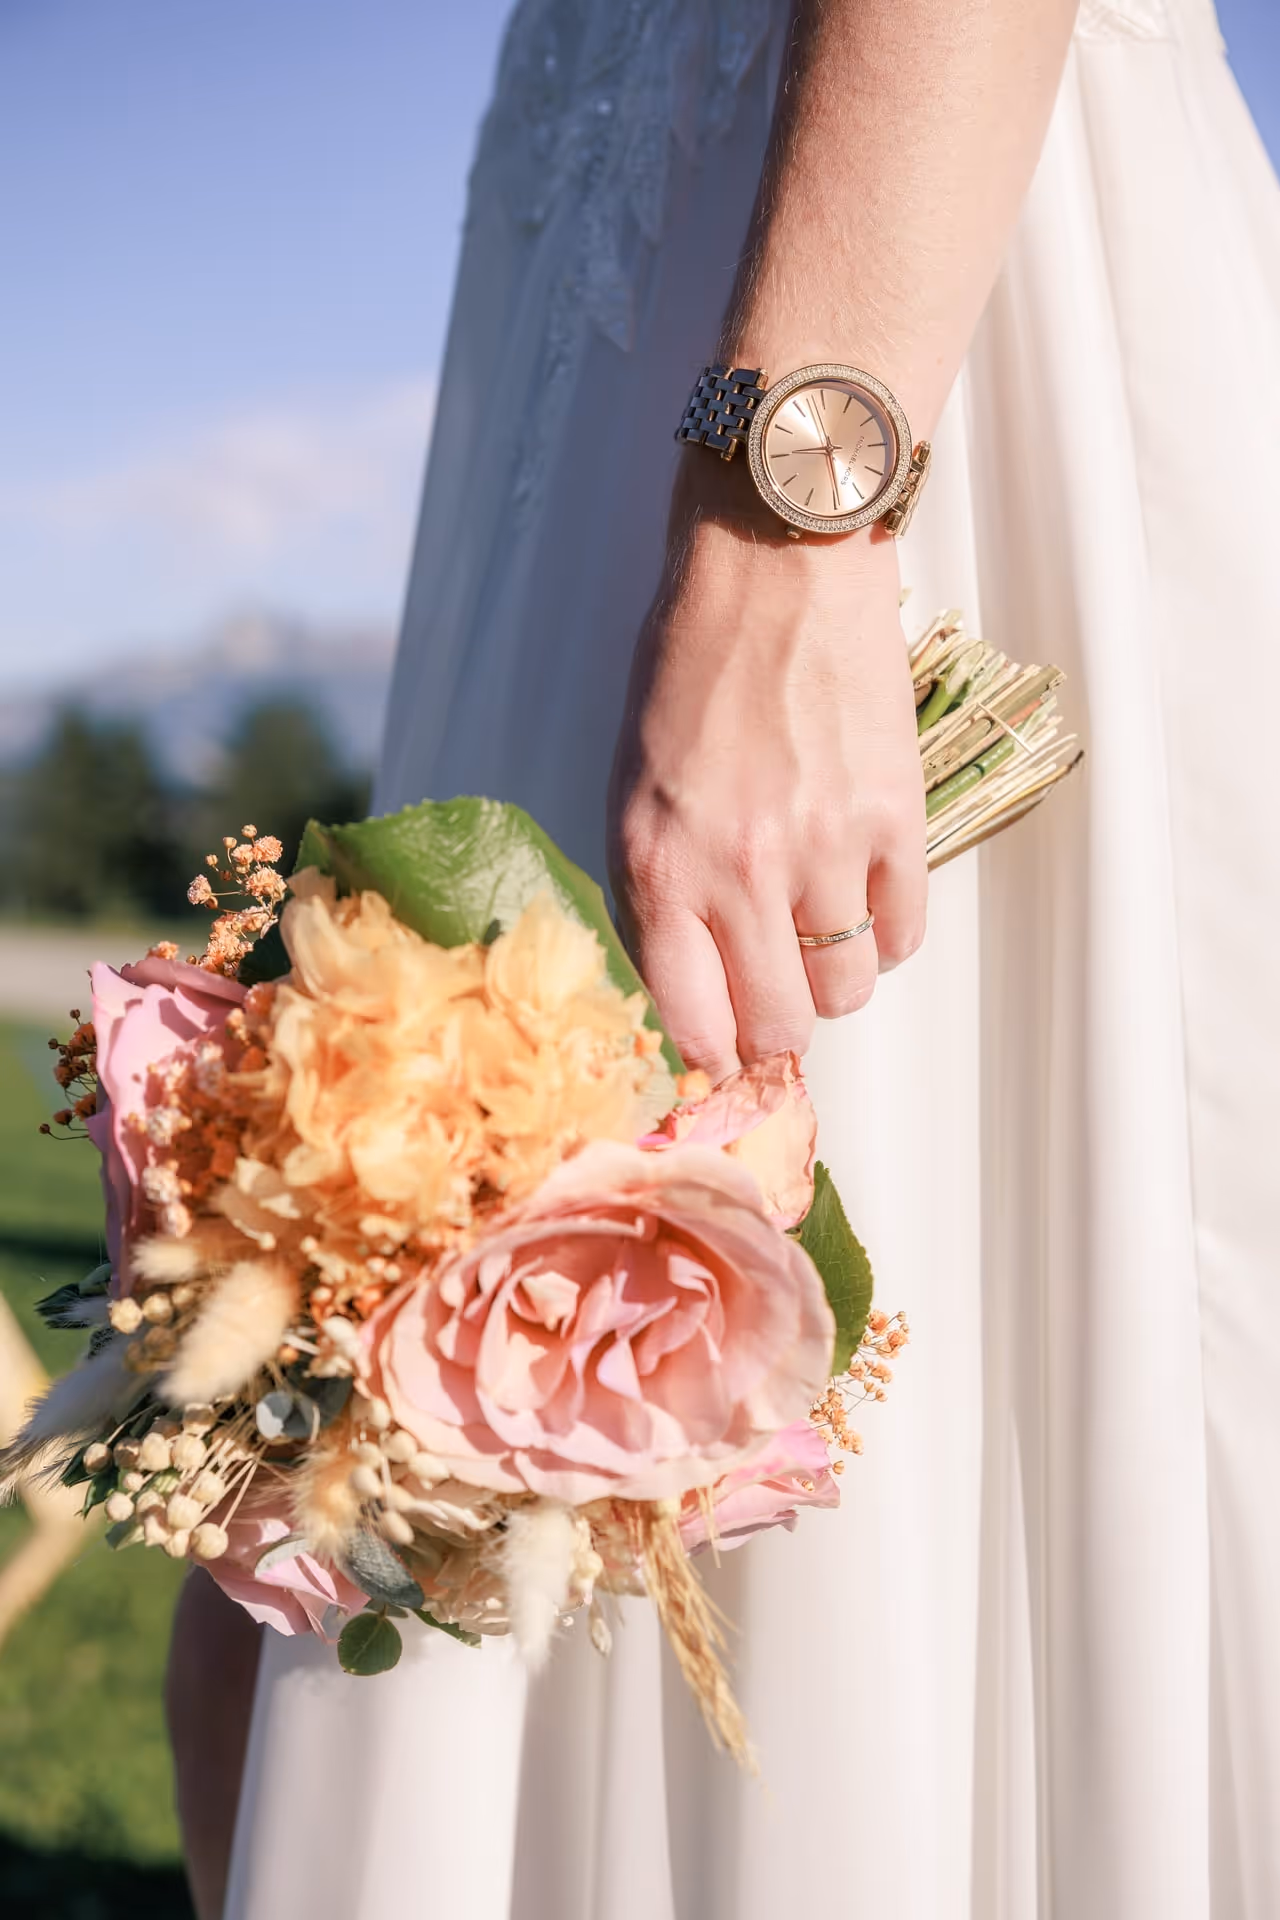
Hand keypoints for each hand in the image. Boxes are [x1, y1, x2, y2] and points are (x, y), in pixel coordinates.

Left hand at [607, 462, 927, 1082]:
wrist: (776, 564)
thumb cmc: (689, 667)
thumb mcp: (634, 786)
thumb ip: (658, 891)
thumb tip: (692, 984)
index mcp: (660, 866)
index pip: (693, 1021)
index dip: (712, 1050)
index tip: (721, 1043)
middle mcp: (742, 873)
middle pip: (781, 1025)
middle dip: (775, 1028)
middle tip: (774, 996)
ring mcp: (827, 849)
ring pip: (848, 991)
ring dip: (833, 979)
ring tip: (819, 933)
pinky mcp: (895, 820)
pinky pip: (904, 935)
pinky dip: (885, 937)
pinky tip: (863, 898)